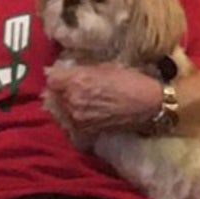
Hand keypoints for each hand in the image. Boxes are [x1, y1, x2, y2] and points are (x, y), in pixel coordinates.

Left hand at [43, 64, 161, 134]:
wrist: (148, 105)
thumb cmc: (130, 81)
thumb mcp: (104, 66)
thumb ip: (82, 70)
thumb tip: (68, 71)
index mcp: (76, 81)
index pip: (51, 80)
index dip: (59, 77)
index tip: (65, 76)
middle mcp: (73, 100)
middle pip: (55, 96)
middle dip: (63, 91)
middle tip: (75, 88)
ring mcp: (78, 118)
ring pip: (62, 110)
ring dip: (68, 105)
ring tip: (84, 101)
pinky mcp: (86, 131)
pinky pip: (72, 123)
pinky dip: (77, 118)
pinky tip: (88, 113)